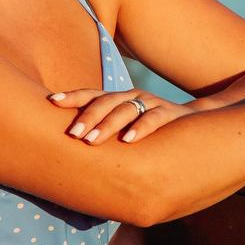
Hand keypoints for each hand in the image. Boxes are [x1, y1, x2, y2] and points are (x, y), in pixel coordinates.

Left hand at [49, 86, 194, 143]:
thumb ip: (105, 132)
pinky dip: (141, 128)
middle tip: (73, 134)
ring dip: (108, 124)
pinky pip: (153, 118)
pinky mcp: (169, 113)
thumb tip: (71, 150)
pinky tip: (129, 139)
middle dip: (87, 117)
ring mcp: (150, 103)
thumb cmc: (150, 131)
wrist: (193, 124)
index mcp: (118, 99)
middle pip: (105, 102)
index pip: (91, 95)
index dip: (72, 96)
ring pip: (126, 109)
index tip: (52, 101)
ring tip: (92, 140)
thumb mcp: (126, 128)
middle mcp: (131, 97)